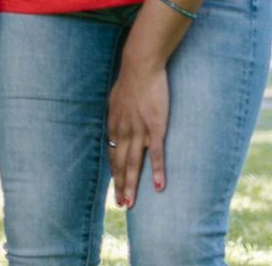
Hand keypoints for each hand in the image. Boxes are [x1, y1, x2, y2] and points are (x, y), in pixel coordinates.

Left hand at [106, 56, 169, 207]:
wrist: (140, 67)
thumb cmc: (130, 81)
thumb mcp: (116, 100)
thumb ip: (117, 115)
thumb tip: (117, 123)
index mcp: (114, 125)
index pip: (112, 154)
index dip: (114, 172)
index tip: (116, 186)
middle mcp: (123, 131)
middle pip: (120, 164)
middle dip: (120, 185)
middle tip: (121, 204)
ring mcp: (139, 131)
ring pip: (134, 164)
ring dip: (132, 185)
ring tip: (131, 203)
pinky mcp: (156, 128)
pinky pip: (156, 154)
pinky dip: (157, 171)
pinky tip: (158, 187)